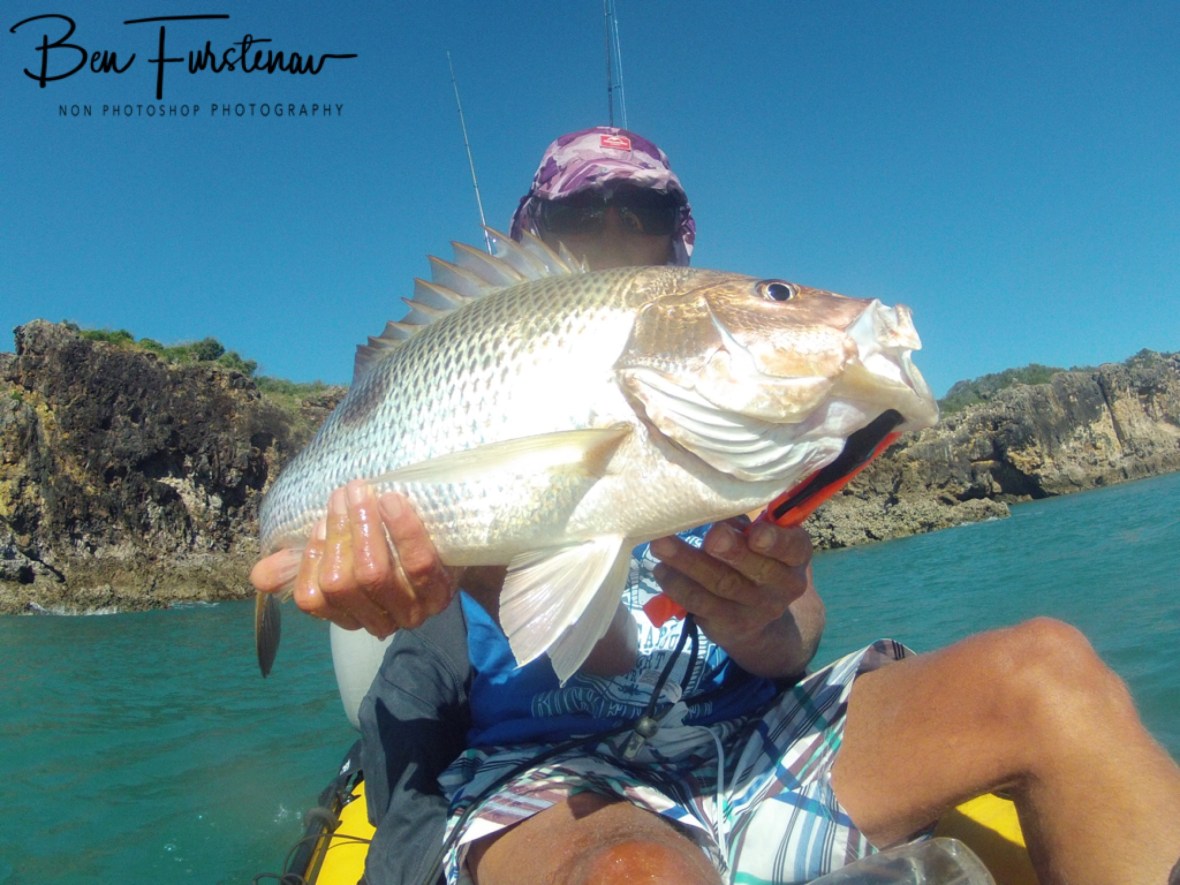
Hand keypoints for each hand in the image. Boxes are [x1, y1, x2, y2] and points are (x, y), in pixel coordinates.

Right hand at [249, 481, 455, 636]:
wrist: (452, 545)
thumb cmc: (390, 549)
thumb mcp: (344, 555)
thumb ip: (301, 565)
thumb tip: (259, 576)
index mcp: (350, 615)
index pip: (314, 598)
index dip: (311, 558)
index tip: (320, 522)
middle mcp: (380, 621)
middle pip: (343, 583)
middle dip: (339, 532)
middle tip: (344, 493)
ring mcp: (413, 610)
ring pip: (374, 574)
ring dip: (364, 527)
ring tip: (363, 492)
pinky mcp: (443, 592)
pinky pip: (418, 563)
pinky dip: (401, 530)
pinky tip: (393, 501)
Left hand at [649, 518, 822, 677]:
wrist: (760, 621)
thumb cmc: (756, 560)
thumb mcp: (761, 540)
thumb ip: (744, 524)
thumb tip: (711, 504)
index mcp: (794, 557)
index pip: (794, 548)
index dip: (776, 541)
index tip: (756, 533)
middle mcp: (781, 586)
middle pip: (757, 569)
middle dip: (732, 551)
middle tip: (712, 536)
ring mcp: (755, 609)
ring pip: (721, 584)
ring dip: (689, 562)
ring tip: (661, 544)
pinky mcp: (728, 624)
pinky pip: (700, 603)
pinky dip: (677, 584)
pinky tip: (661, 569)